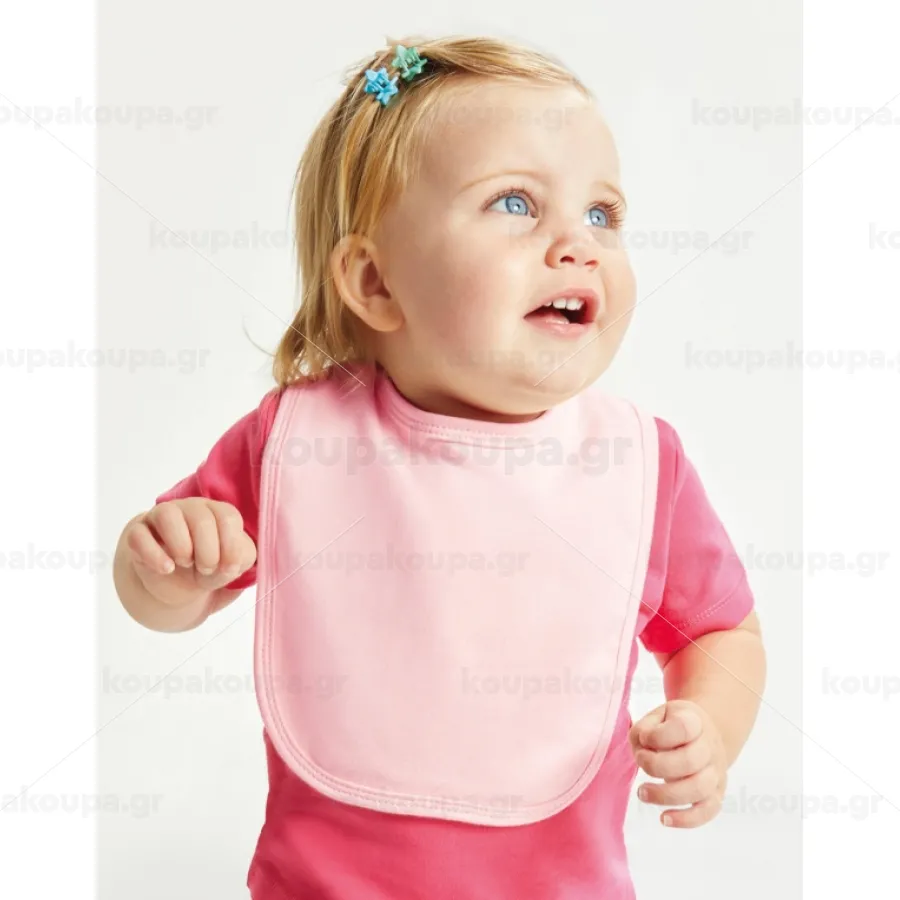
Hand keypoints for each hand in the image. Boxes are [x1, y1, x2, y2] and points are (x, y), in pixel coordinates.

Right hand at [124, 498, 256, 605]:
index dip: (231, 546)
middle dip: (208, 552)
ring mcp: (160, 517)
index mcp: (216, 511)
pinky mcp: (137, 533)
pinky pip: (139, 535)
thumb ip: (240, 558)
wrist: (173, 582)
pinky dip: (154, 555)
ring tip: (185, 563)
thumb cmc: (206, 566)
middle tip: (206, 569)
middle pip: (201, 517)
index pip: (228, 516)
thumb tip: (232, 561)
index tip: (228, 567)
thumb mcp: (230, 566)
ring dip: (181, 546)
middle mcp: (189, 508)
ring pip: (167, 515)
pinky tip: (166, 569)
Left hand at [628, 699, 726, 827]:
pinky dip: (686, 819)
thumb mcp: (656, 717)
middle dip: (657, 766)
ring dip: (666, 795)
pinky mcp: (716, 793)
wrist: (702, 735)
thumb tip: (642, 747)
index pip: (683, 728)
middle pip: (690, 761)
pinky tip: (664, 819)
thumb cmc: (671, 727)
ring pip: (699, 789)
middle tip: (640, 763)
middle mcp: (710, 746)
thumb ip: (644, 729)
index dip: (657, 736)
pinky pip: (708, 811)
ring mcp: (716, 771)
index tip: (644, 739)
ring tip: (642, 793)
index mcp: (695, 722)